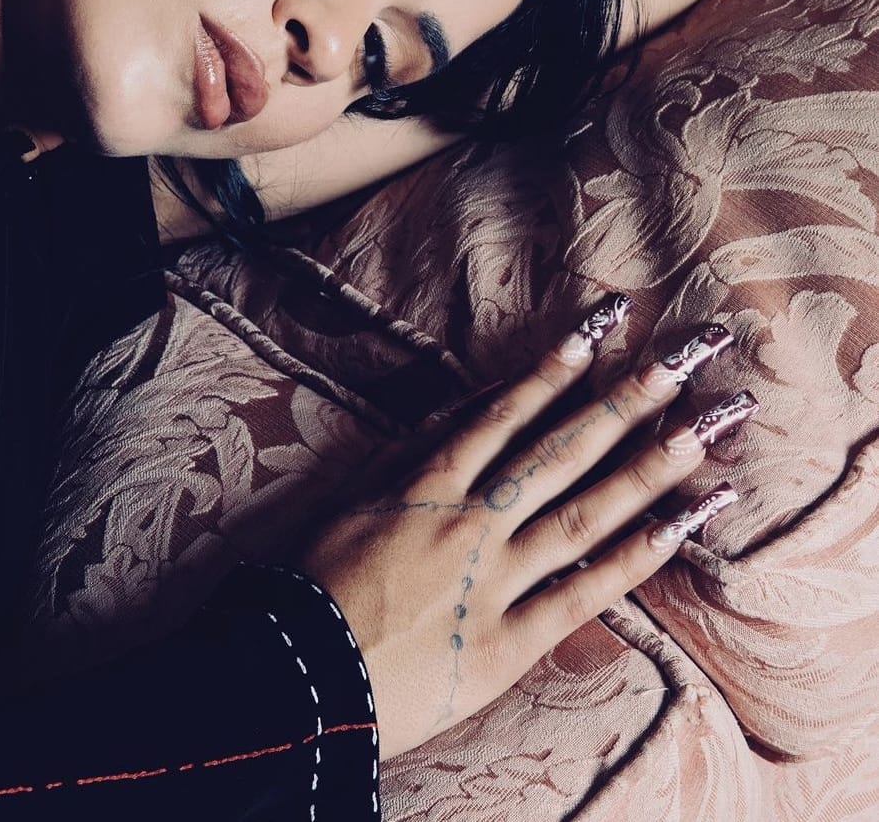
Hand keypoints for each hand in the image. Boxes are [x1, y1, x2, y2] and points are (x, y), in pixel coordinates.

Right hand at [297, 297, 754, 759]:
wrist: (298, 682)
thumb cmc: (316, 586)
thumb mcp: (352, 500)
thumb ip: (412, 449)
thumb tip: (467, 404)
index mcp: (428, 484)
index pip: (506, 411)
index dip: (558, 365)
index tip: (605, 323)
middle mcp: (472, 523)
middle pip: (563, 451)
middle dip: (627, 398)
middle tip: (685, 355)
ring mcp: (496, 582)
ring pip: (586, 515)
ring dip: (650, 467)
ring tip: (706, 426)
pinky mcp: (510, 644)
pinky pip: (583, 595)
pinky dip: (636, 558)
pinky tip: (682, 524)